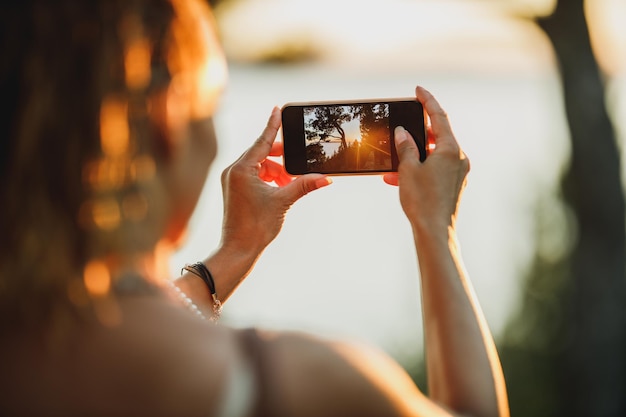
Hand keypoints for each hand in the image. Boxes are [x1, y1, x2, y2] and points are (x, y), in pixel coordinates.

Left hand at [219, 107, 331, 254]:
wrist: (238, 250)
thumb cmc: (256, 227)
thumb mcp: (283, 202)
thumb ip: (304, 185)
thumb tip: (326, 178)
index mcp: (241, 169)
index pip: (262, 141)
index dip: (273, 125)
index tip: (278, 108)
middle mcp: (233, 171)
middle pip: (261, 152)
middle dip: (281, 157)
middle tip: (298, 160)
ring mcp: (232, 180)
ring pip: (259, 165)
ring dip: (277, 170)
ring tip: (291, 182)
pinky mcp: (235, 189)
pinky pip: (254, 175)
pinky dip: (269, 178)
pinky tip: (281, 187)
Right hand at [383, 86, 469, 231]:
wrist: (435, 231)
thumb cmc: (422, 200)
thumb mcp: (408, 169)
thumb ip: (406, 147)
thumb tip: (403, 133)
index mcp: (451, 149)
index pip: (439, 116)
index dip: (428, 101)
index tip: (418, 90)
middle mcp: (459, 159)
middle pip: (438, 135)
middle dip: (419, 131)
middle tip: (404, 125)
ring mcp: (458, 173)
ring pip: (435, 154)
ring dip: (415, 153)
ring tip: (395, 158)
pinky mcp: (453, 186)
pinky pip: (436, 169)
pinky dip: (420, 167)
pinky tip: (399, 177)